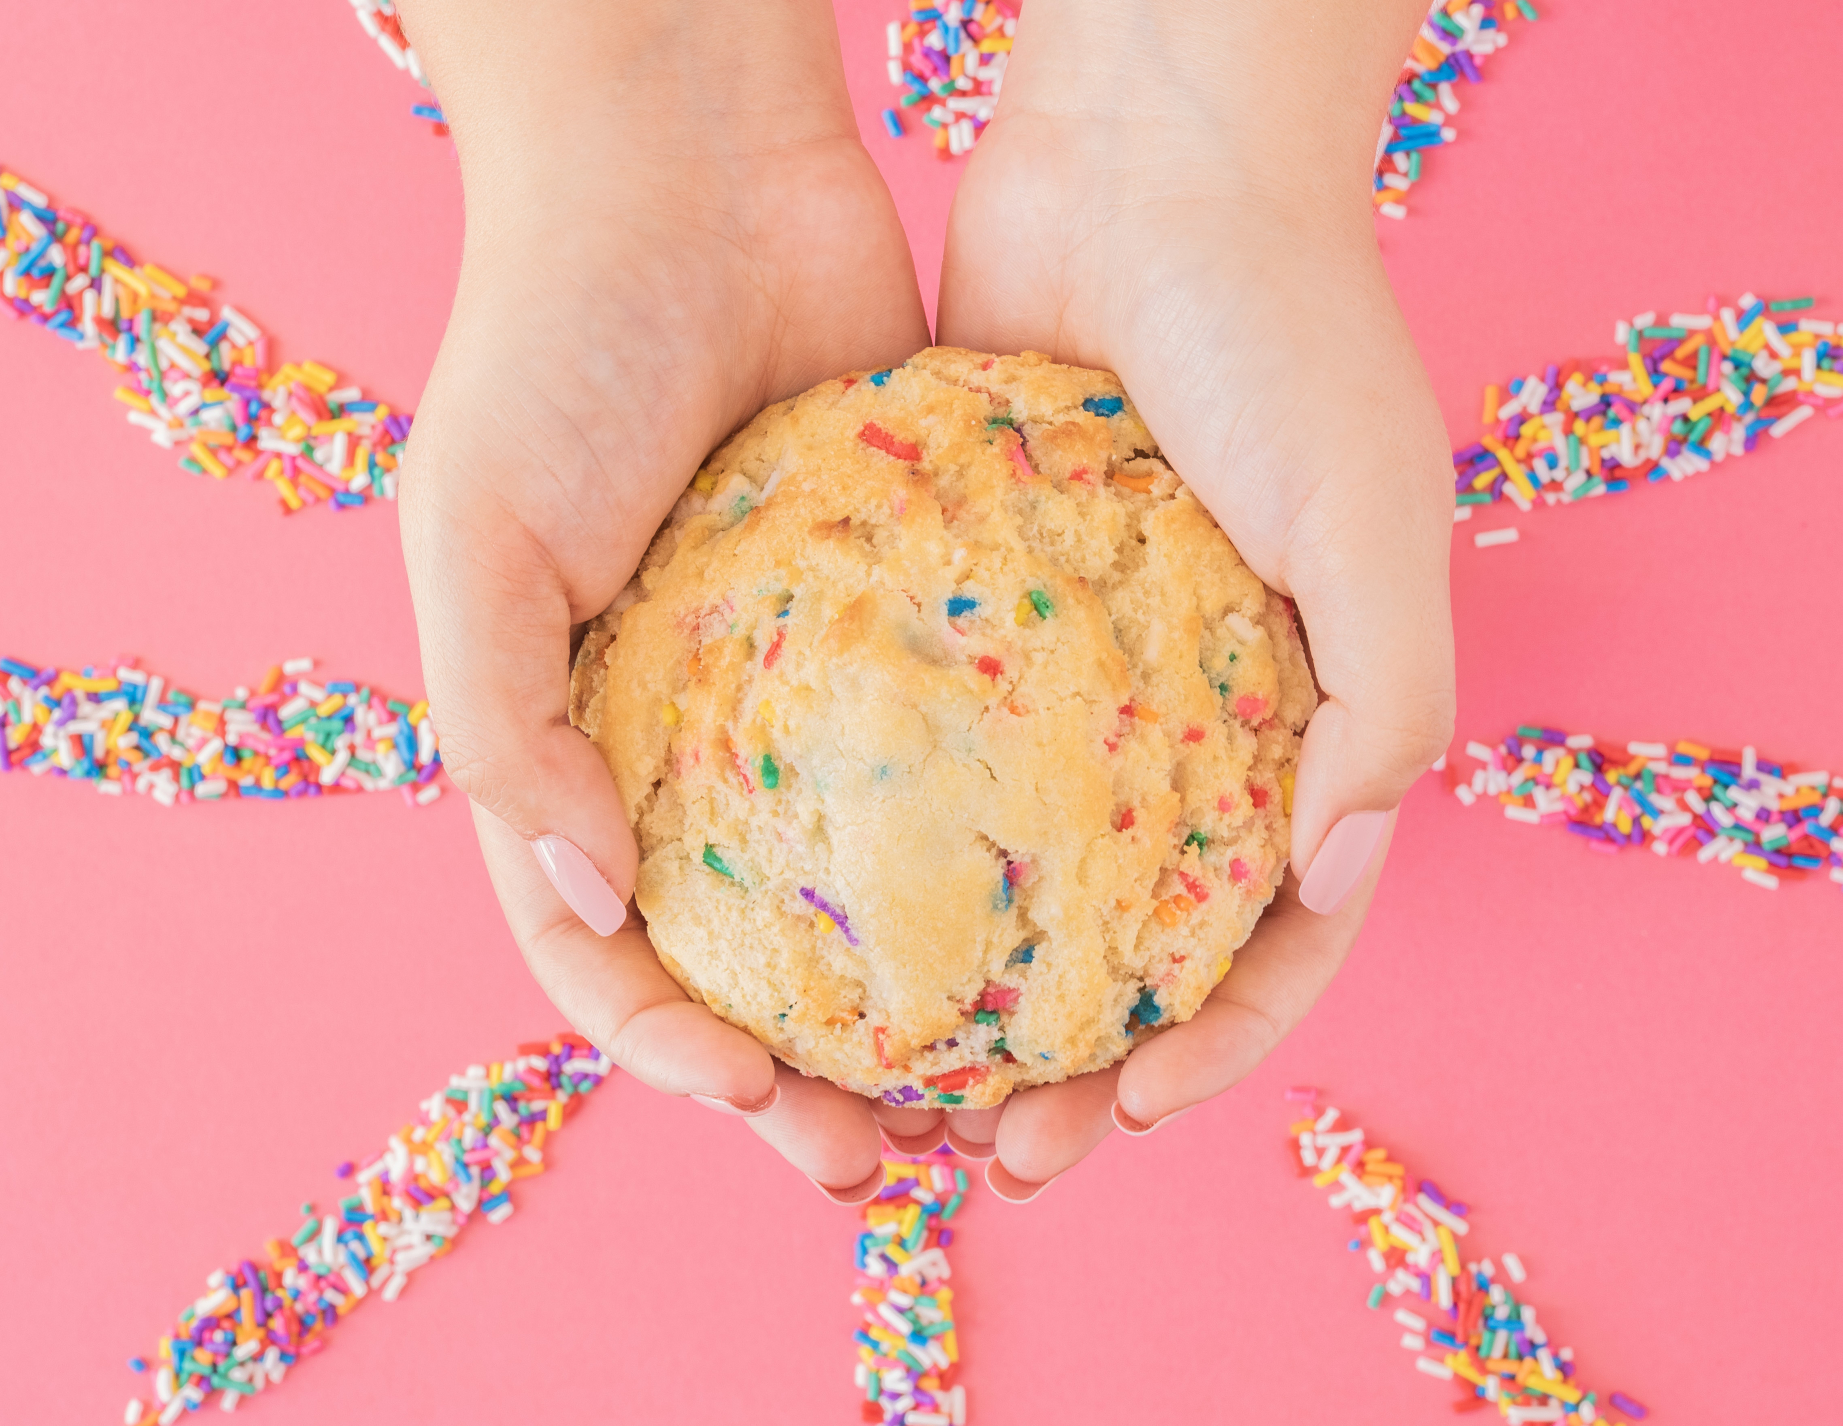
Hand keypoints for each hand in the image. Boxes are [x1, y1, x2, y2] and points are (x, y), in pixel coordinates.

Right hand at [396, 0, 929, 1199]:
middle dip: (798, 1071)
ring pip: (859, 878)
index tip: (764, 1106)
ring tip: (992, 1076)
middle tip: (885, 1152)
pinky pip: (952, 752)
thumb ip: (497, 722)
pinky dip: (988, 839)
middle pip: (740, 949)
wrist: (688, 174)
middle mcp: (681, 735)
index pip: (600, 950)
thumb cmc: (548, 349)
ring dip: (909, 993)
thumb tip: (586, 902)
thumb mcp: (472, 536)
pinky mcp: (902, 617)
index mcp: (563, 742)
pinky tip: (1057, 908)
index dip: (668, 1051)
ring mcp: (797, 685)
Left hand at [935, 0, 1454, 1197]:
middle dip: (1071, 1058)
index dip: (1212, 1047)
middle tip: (984, 1147)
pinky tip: (820, 908)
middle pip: (1133, 936)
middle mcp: (1191, 717)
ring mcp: (1078, 673)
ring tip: (886, 1070)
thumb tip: (1325, 884)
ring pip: (1020, 869)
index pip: (1272, 936)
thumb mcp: (1376, 521)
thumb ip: (1384, 707)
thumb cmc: (1288, 332)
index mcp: (1304, 724)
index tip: (1117, 1112)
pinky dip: (890, 837)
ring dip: (967, 982)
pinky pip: (927, 749)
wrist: (1148, 161)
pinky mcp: (972, 607)